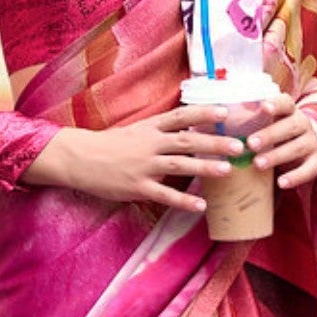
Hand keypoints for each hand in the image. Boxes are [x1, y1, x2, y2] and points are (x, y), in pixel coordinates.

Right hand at [21, 108, 245, 214]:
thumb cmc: (108, 145)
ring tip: (227, 171)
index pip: (181, 115)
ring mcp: (144, 166)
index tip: (226, 110)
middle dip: (214, 142)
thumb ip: (160, 131)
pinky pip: (164, 195)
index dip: (204, 112)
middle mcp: (150, 144)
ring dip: (204, 168)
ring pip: (180, 165)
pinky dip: (183, 201)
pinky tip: (201, 206)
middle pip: (187, 140)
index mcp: (150, 127)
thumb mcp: (136, 131)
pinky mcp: (137, 187)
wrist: (77, 158)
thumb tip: (188, 128)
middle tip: (238, 145)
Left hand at [245, 92, 316, 189]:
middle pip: (291, 125)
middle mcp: (303, 124)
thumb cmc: (268, 134)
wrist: (293, 152)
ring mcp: (311, 143)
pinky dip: (296, 177)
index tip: (263, 107)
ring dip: (277, 155)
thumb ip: (246, 119)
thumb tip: (216, 114)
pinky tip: (281, 183)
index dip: (276, 104)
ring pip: (298, 147)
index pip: (286, 102)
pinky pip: (310, 170)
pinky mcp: (316, 162)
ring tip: (257, 164)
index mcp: (288, 110)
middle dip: (270, 134)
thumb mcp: (260, 124)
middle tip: (251, 143)